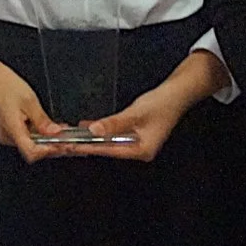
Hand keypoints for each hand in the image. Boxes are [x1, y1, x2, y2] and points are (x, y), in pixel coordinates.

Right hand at [0, 60, 55, 163]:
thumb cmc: (3, 85)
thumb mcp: (30, 100)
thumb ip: (42, 120)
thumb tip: (55, 132)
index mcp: (12, 129)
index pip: (31, 153)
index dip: (48, 151)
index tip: (61, 144)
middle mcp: (6, 137)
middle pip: (32, 150)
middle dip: (51, 145)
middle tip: (67, 138)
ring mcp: (5, 135)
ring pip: (30, 144)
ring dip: (45, 139)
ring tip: (59, 129)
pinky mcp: (6, 131)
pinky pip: (24, 138)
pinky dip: (37, 134)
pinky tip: (46, 127)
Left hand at [73, 85, 190, 162]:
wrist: (176, 93)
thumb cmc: (162, 104)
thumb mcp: (135, 114)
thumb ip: (114, 123)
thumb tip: (95, 131)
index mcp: (142, 151)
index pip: (111, 151)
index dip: (91, 148)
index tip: (75, 146)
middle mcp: (139, 150)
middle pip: (109, 149)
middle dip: (89, 144)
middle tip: (69, 142)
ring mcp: (137, 142)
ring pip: (110, 142)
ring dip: (93, 137)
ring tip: (73, 135)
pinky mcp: (134, 133)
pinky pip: (114, 134)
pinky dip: (102, 130)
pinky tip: (89, 126)